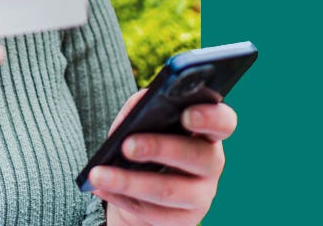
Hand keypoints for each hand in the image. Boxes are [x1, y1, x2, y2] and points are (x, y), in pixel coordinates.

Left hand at [85, 90, 238, 225]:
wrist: (142, 191)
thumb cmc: (146, 144)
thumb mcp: (142, 123)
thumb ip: (141, 108)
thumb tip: (136, 108)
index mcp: (207, 132)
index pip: (223, 122)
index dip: (210, 118)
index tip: (186, 114)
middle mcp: (211, 163)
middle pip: (196, 156)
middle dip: (159, 148)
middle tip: (127, 145)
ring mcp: (201, 195)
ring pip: (169, 190)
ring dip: (129, 181)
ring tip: (98, 173)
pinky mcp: (184, 220)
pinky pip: (153, 213)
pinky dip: (122, 200)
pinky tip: (102, 188)